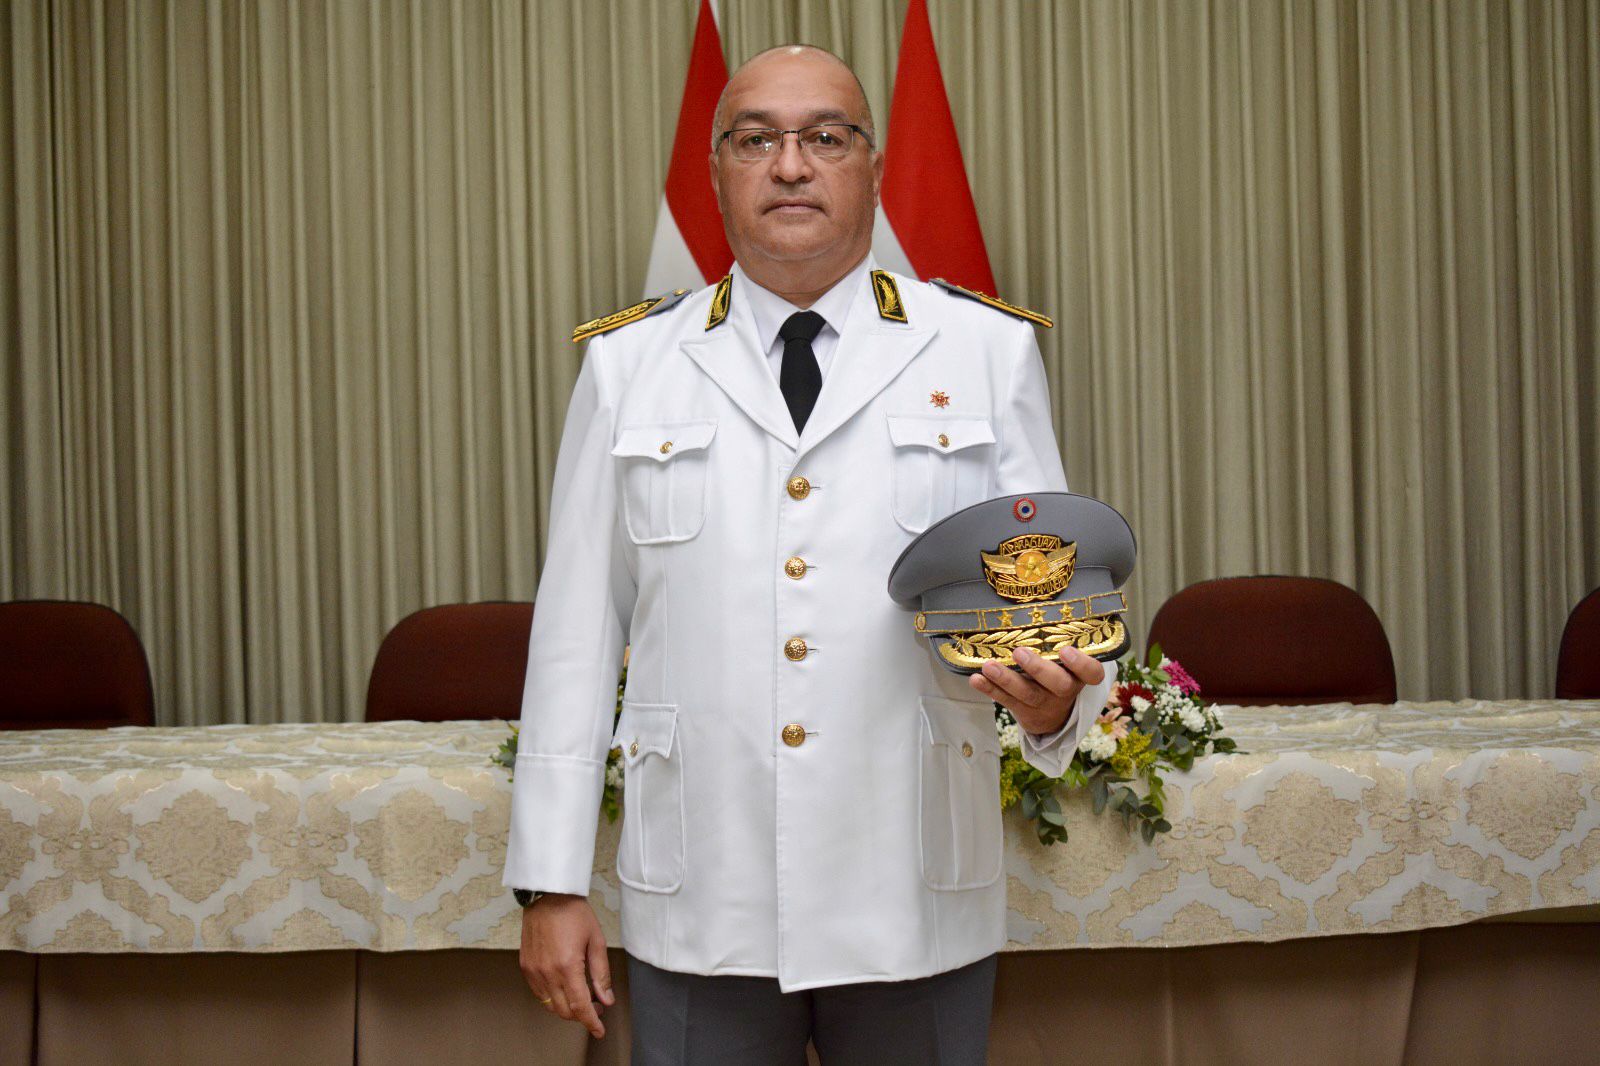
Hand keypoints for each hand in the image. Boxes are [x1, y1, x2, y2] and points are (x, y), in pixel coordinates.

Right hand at [519, 893, 612, 1037]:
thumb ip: (601, 974)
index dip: (591, 1022)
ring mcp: (533, 971)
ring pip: (550, 1005)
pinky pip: (539, 993)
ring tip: (582, 998)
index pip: (580, 1006)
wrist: (547, 895)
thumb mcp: (596, 941)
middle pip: (564, 1011)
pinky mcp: (526, 966)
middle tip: (597, 1008)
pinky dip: (553, 998)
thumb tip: (606, 998)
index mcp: (567, 966)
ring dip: (567, 1008)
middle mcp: (547, 972)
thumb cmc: (573, 912)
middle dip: (582, 1015)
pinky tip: (564, 988)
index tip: (599, 1029)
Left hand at [969, 646, 1104, 735]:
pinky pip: (1005, 700)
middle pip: (1058, 684)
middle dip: (1038, 669)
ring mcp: (1043, 702)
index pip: (1092, 673)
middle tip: (1019, 652)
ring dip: (1006, 679)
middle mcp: (1064, 690)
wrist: (1051, 715)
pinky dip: (990, 689)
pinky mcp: (1022, 709)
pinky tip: (976, 679)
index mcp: (1079, 675)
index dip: (1081, 664)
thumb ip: (1057, 638)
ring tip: (988, 666)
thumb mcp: (1066, 661)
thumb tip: (1038, 597)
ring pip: (1027, 694)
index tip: (1066, 650)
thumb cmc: (1058, 673)